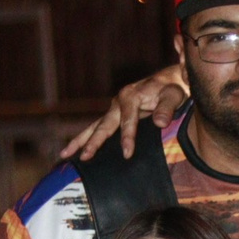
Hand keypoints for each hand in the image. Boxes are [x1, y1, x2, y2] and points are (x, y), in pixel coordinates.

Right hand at [61, 65, 190, 160]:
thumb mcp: (173, 95)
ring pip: (94, 126)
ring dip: (80, 140)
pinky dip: (87, 138)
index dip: (127, 138)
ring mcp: (114, 108)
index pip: (127, 121)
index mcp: (131, 96)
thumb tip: (160, 122)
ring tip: (65, 154)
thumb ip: (167, 108)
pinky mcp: (115, 115)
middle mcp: (118, 101)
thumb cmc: (172, 89)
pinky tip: (77, 150)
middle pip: (104, 125)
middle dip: (93, 142)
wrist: (171, 81)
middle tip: (85, 157)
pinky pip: (99, 127)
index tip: (127, 154)